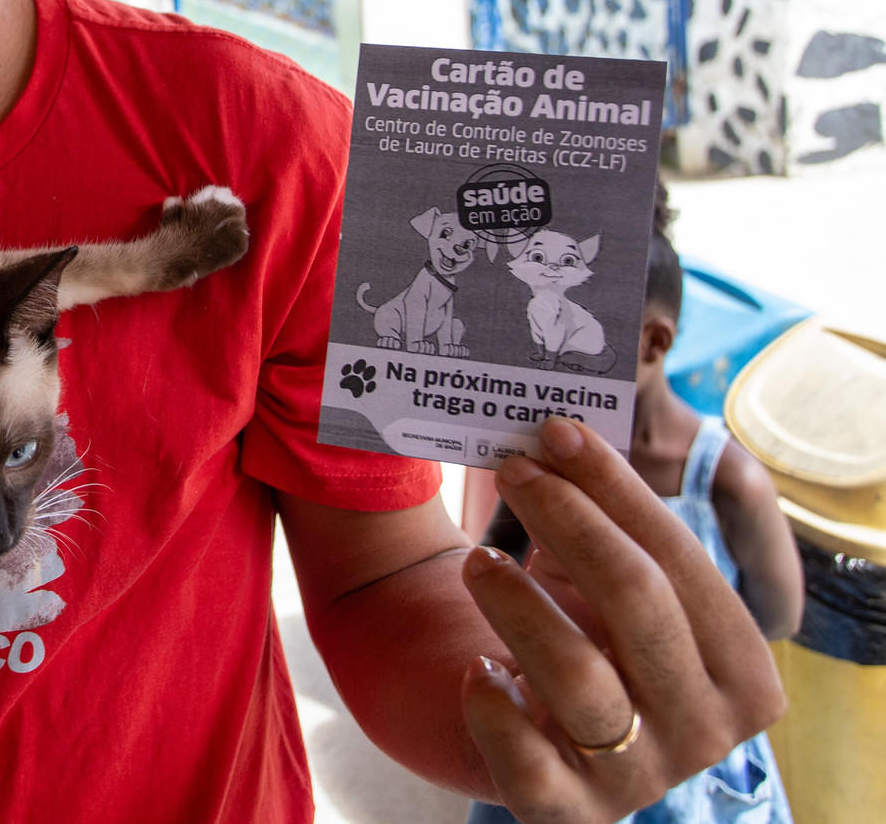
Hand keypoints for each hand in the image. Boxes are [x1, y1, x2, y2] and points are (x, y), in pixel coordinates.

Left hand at [460, 417, 784, 822]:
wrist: (545, 737)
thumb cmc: (590, 636)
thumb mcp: (614, 583)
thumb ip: (607, 520)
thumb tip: (561, 429)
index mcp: (741, 670)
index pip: (680, 562)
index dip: (615, 491)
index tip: (555, 432)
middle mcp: (703, 730)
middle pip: (638, 603)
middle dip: (570, 521)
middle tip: (513, 471)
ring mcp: (637, 777)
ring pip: (580, 677)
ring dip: (518, 604)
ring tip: (475, 562)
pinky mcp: (566, 810)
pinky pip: (527, 764)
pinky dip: (494, 710)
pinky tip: (475, 669)